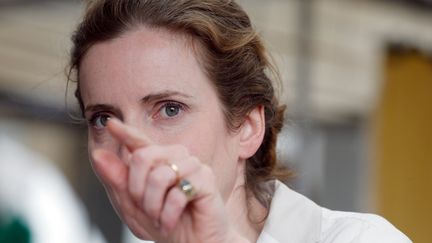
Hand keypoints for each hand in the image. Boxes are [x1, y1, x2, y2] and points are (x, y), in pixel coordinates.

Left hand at [91, 119, 248, 242]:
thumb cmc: (166, 225)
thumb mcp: (134, 206)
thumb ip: (117, 181)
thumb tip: (98, 155)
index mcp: (159, 163)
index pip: (140, 143)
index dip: (125, 133)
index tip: (110, 123)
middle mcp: (176, 159)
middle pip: (143, 157)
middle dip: (137, 189)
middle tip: (147, 209)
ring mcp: (193, 166)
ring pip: (159, 176)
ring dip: (154, 205)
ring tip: (161, 217)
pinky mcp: (207, 179)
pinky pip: (177, 191)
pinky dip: (169, 213)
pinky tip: (172, 220)